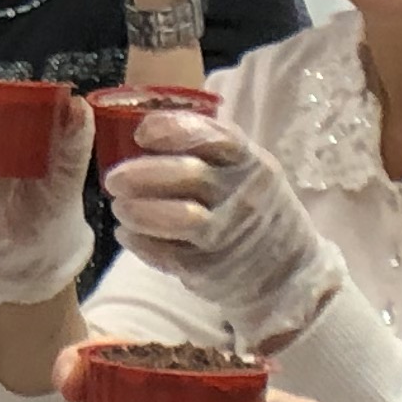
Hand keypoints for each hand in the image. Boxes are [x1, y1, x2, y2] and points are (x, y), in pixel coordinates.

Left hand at [105, 108, 342, 351]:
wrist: (287, 270)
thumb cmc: (251, 207)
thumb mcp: (246, 170)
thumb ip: (207, 150)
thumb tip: (142, 130)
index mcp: (251, 163)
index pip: (216, 137)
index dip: (174, 130)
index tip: (142, 133)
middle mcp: (243, 195)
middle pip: (189, 176)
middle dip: (142, 174)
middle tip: (113, 179)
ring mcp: (229, 234)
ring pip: (179, 218)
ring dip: (139, 212)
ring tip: (120, 208)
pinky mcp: (212, 268)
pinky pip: (168, 254)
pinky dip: (141, 243)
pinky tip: (128, 234)